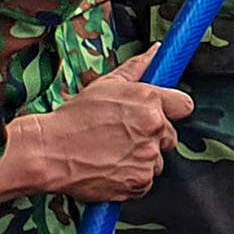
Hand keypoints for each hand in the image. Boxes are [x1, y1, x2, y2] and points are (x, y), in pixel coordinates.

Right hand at [0, 52, 195, 202]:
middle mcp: (153, 128)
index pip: (184, 106)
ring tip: (113, 152)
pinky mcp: (140, 182)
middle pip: (171, 137)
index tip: (162, 114)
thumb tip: (157, 52)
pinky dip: (132, 178)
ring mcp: (148, 157)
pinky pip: (146, 181)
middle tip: (124, 136)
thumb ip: (137, 68)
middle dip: (153, 137)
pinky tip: (111, 167)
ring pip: (157, 161)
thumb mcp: (105, 85)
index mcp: (149, 101)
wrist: (49, 152)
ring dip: (142, 159)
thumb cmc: (74, 119)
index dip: (172, 111)